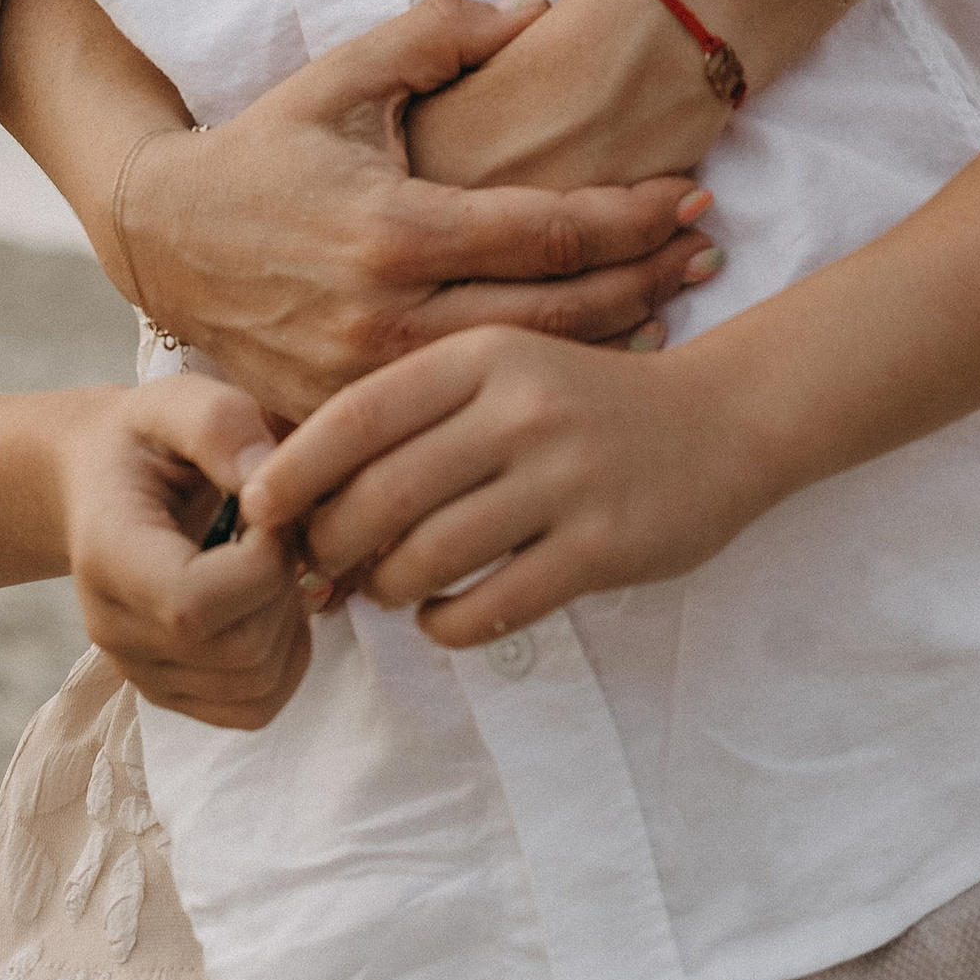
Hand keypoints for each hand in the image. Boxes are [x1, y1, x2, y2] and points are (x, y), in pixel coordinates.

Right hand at [59, 377, 315, 732]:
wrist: (101, 483)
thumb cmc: (146, 438)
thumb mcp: (175, 401)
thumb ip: (220, 424)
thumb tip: (269, 479)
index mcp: (109, 560)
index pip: (194, 605)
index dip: (263, 562)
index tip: (271, 507)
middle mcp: (115, 632)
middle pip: (239, 651)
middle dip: (284, 586)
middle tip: (278, 530)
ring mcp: (142, 672)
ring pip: (257, 685)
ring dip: (291, 621)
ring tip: (270, 561)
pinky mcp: (173, 692)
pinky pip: (254, 708)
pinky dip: (286, 660)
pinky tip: (271, 601)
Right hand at [112, 0, 715, 419]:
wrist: (163, 240)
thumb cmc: (265, 148)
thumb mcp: (344, 77)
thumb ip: (442, 36)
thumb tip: (543, 6)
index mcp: (395, 227)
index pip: (549, 229)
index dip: (634, 215)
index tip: (693, 196)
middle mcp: (387, 313)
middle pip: (557, 311)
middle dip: (647, 278)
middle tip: (710, 253)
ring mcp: (367, 378)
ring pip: (519, 371)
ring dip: (607, 339)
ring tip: (675, 306)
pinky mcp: (347, 416)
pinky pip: (460, 411)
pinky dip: (528, 388)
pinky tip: (584, 366)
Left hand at [249, 326, 764, 650]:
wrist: (722, 420)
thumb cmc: (583, 401)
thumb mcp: (503, 370)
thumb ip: (416, 413)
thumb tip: (303, 488)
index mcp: (485, 354)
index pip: (358, 416)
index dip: (294, 472)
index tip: (257, 513)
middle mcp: (521, 408)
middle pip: (382, 496)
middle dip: (333, 546)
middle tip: (325, 569)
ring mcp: (566, 477)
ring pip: (429, 557)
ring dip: (387, 589)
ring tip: (388, 589)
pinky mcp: (603, 545)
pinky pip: (491, 608)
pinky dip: (447, 626)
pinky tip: (443, 616)